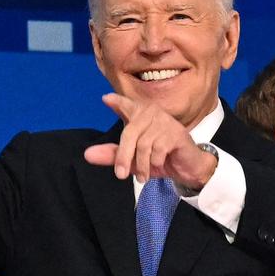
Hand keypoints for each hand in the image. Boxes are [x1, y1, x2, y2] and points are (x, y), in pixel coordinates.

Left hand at [83, 93, 217, 189]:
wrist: (186, 168)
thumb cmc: (158, 158)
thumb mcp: (132, 159)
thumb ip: (111, 155)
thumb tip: (87, 154)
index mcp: (139, 115)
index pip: (126, 105)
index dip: (117, 102)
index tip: (106, 99)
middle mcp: (151, 113)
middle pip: (129, 133)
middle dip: (123, 156)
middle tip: (120, 175)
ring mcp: (165, 121)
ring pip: (143, 145)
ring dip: (141, 165)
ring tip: (142, 176)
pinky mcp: (176, 133)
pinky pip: (158, 150)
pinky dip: (155, 163)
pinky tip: (158, 166)